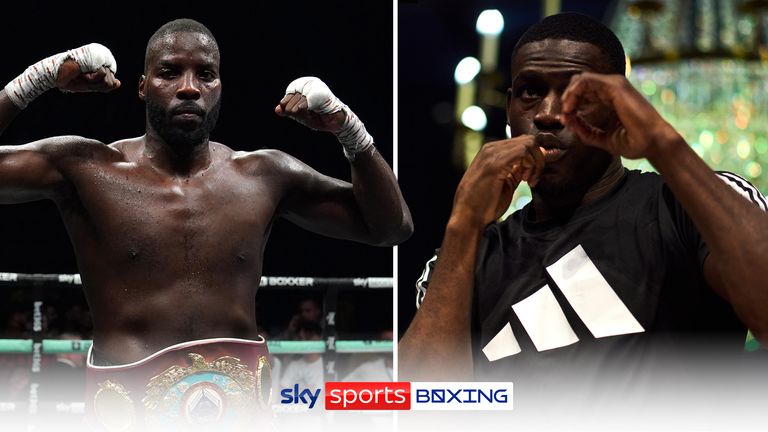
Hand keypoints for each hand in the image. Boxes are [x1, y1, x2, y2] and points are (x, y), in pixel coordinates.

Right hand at [56, 60, 119, 92]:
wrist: (57, 77)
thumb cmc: (72, 81)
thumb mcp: (91, 86)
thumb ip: (105, 86)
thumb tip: (118, 83)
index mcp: (101, 68)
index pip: (112, 83)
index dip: (101, 87)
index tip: (89, 83)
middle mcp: (101, 61)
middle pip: (111, 82)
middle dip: (98, 85)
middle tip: (85, 80)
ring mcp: (98, 58)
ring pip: (108, 78)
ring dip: (94, 82)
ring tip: (83, 76)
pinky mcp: (94, 57)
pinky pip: (102, 73)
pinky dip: (92, 77)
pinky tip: (83, 74)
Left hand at [275, 92, 344, 131]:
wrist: (335, 124)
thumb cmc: (319, 117)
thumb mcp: (300, 115)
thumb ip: (289, 112)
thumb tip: (277, 110)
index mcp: (306, 88)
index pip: (292, 91)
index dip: (286, 100)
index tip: (283, 107)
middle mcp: (312, 85)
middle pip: (295, 94)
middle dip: (292, 106)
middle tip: (294, 113)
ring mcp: (318, 89)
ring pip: (301, 97)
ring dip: (298, 108)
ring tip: (301, 114)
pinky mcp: (323, 94)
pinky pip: (309, 100)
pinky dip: (304, 105)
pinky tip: (302, 110)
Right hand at [451, 135, 544, 227]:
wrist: (468, 216)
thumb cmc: (485, 204)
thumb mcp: (505, 182)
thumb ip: (517, 170)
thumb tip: (533, 162)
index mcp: (491, 152)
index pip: (522, 143)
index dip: (534, 159)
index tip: (532, 178)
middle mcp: (490, 148)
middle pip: (528, 140)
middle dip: (538, 159)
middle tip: (533, 179)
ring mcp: (491, 153)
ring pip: (528, 143)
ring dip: (536, 163)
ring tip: (530, 181)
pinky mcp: (495, 163)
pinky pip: (524, 151)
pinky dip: (532, 165)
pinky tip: (526, 181)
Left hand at [561, 72, 677, 158]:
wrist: (652, 144)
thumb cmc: (633, 142)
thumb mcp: (602, 138)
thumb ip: (585, 131)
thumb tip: (568, 122)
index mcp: (610, 99)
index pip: (584, 93)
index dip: (570, 104)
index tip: (566, 120)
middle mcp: (612, 89)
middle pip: (580, 84)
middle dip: (567, 99)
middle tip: (564, 115)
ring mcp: (614, 85)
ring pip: (581, 79)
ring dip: (569, 95)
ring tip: (567, 111)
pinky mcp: (615, 85)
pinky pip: (586, 80)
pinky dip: (574, 92)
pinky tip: (571, 106)